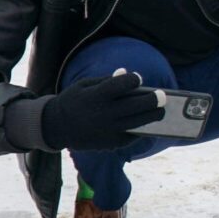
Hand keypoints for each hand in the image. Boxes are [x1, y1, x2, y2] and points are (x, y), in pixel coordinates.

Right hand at [42, 71, 163, 150]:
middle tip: (162, 96)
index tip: (138, 79)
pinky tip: (146, 122)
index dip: (134, 80)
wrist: (55, 127)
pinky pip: (132, 135)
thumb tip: (128, 74)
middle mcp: (104, 113)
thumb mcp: (84, 85)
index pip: (122, 85)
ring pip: (139, 122)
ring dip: (153, 116)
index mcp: (97, 96)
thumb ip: (107, 80)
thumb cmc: (74, 100)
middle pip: (137, 105)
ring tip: (160, 111)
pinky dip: (141, 129)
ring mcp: (108, 130)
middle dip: (153, 99)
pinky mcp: (110, 143)